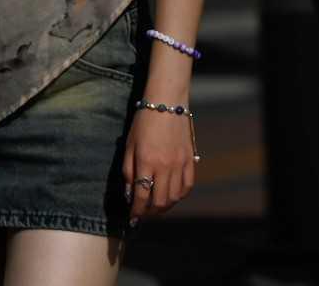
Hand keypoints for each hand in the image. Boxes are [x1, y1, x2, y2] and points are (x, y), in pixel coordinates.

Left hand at [122, 108, 195, 225]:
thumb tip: (130, 194)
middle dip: (150, 212)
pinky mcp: (190, 159)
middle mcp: (164, 165)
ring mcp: (179, 163)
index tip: (132, 216)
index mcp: (146, 162)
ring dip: (165, 206)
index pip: (141, 196)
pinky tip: (172, 195)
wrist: (167, 102)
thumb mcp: (129, 145)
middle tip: (143, 213)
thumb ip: (128, 171)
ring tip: (157, 206)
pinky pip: (188, 185)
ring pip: (175, 197)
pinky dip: (180, 195)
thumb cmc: (143, 122)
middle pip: (159, 201)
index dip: (136, 210)